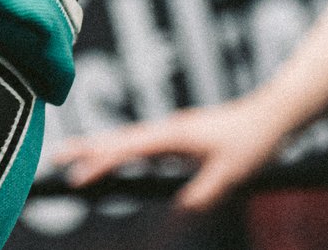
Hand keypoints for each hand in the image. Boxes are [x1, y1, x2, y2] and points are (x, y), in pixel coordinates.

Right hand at [47, 95, 291, 212]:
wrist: (273, 114)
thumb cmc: (253, 141)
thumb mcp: (230, 174)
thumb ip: (202, 195)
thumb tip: (178, 213)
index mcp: (172, 136)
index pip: (126, 150)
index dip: (99, 164)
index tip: (75, 178)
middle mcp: (166, 130)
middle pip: (116, 139)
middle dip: (85, 148)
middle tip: (54, 156)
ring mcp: (172, 131)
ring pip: (127, 140)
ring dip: (101, 149)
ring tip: (77, 161)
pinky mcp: (180, 136)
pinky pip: (142, 144)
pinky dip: (122, 151)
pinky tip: (120, 161)